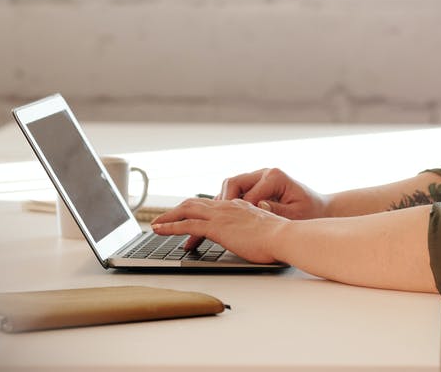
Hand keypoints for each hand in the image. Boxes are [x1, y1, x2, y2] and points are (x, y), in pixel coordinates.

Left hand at [151, 197, 286, 262]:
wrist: (284, 236)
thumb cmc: (280, 237)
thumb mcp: (264, 229)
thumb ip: (254, 230)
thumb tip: (253, 237)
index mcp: (239, 206)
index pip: (212, 205)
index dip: (197, 210)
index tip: (188, 217)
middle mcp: (227, 207)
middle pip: (195, 204)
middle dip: (177, 210)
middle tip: (164, 219)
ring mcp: (221, 216)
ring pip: (186, 210)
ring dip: (168, 217)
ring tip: (156, 225)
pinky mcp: (216, 227)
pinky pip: (187, 224)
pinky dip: (170, 226)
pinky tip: (160, 230)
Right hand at [218, 168, 329, 219]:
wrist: (319, 208)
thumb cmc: (310, 211)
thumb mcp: (296, 214)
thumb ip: (277, 210)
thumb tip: (259, 206)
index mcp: (274, 177)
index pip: (246, 193)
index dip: (237, 211)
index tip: (231, 226)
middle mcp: (264, 173)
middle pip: (232, 183)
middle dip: (223, 202)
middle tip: (216, 222)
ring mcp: (259, 178)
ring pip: (231, 186)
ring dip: (223, 203)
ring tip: (218, 221)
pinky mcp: (256, 185)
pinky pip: (236, 192)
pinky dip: (229, 203)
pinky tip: (226, 218)